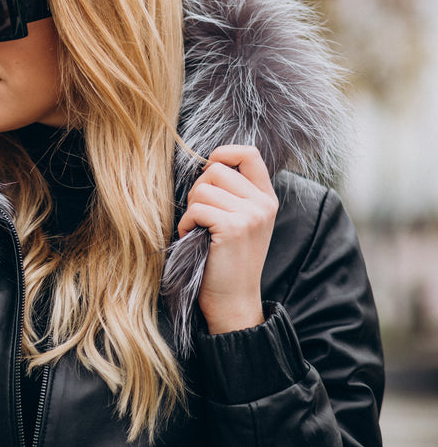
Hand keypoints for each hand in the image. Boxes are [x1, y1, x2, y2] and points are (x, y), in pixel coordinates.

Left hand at [177, 145, 278, 333]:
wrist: (234, 300)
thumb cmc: (226, 259)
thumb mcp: (240, 220)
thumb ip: (233, 192)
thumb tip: (207, 163)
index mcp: (266, 198)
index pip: (249, 153)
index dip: (222, 154)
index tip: (209, 171)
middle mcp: (264, 203)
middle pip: (216, 169)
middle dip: (199, 188)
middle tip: (200, 216)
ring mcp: (251, 215)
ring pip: (203, 188)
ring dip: (191, 209)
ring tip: (198, 230)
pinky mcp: (233, 228)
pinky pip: (196, 209)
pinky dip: (186, 223)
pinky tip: (193, 238)